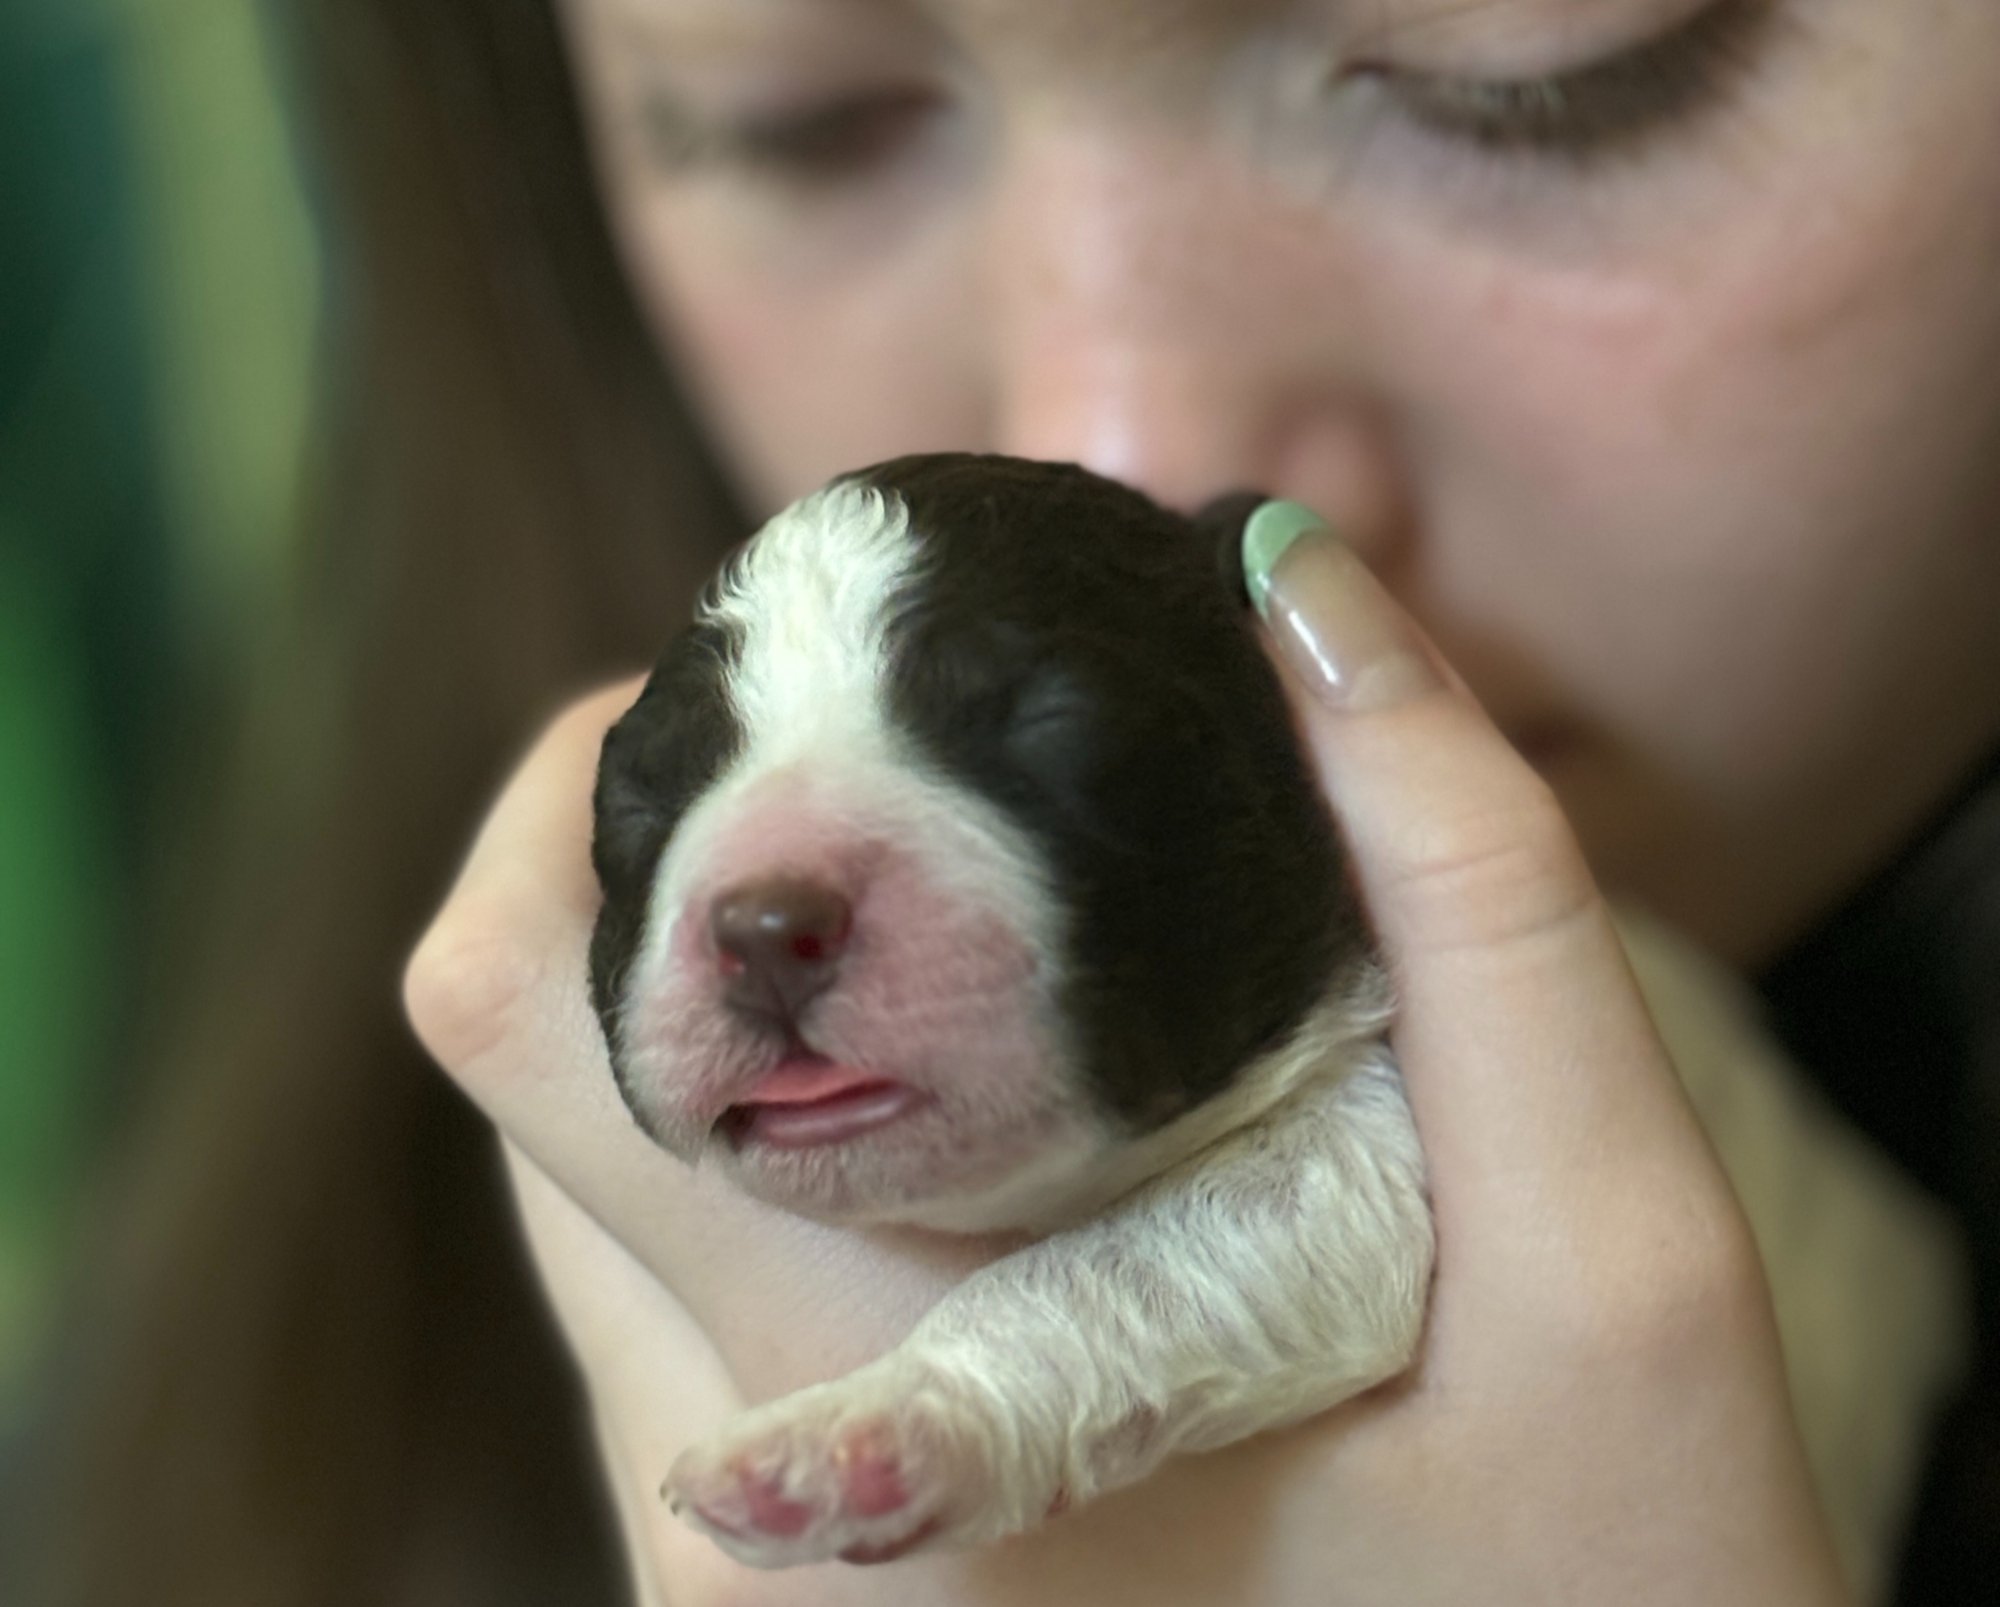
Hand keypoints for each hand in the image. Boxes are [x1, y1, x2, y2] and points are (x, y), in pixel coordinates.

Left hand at [405, 528, 1848, 1605]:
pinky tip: (974, 1150)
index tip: (781, 681)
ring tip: (949, 962)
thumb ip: (1475, 897)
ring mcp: (723, 1584)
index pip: (523, 1009)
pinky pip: (658, 1318)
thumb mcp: (1618, 1263)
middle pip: (522, 1082)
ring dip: (720, 1037)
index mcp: (885, 1404)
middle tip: (885, 787)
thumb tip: (1298, 579)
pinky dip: (760, 1180)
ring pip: (582, 1205)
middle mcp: (728, 1521)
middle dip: (667, 882)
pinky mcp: (758, 1605)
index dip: (595, 782)